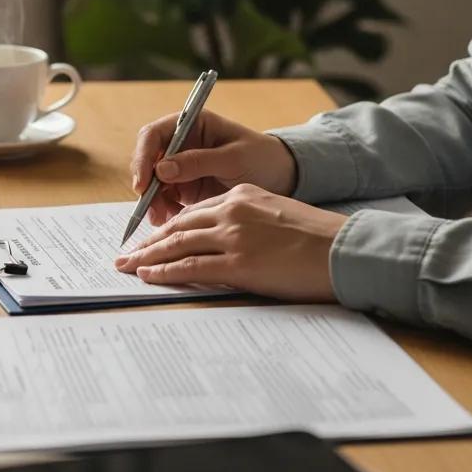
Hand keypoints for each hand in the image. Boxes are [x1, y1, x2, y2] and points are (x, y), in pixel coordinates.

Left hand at [115, 184, 344, 300]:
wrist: (345, 250)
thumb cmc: (318, 239)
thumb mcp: (277, 214)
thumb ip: (247, 220)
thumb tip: (224, 240)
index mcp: (242, 196)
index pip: (194, 212)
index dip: (169, 226)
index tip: (152, 238)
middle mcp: (232, 211)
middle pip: (178, 225)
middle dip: (149, 241)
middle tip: (127, 253)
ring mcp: (233, 237)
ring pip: (177, 244)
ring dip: (147, 256)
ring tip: (128, 266)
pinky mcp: (237, 263)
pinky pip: (189, 267)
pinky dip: (164, 271)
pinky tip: (149, 275)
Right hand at [130, 110, 297, 225]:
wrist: (282, 178)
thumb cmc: (262, 158)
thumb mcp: (234, 158)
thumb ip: (198, 161)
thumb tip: (161, 168)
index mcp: (190, 125)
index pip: (153, 135)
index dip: (143, 157)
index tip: (143, 182)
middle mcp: (180, 144)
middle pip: (147, 161)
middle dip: (146, 185)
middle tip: (151, 207)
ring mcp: (180, 167)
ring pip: (152, 184)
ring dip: (152, 201)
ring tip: (162, 219)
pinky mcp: (184, 188)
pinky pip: (163, 199)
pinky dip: (163, 211)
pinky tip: (170, 221)